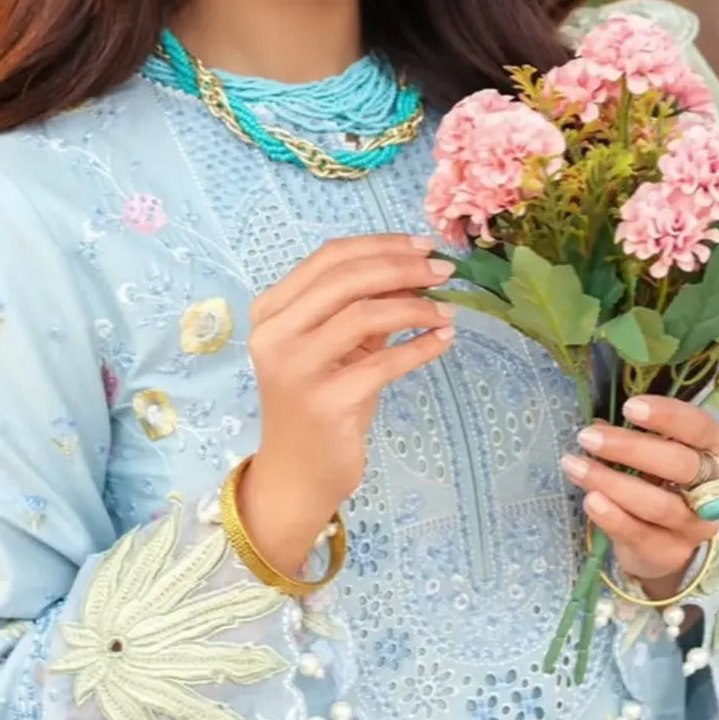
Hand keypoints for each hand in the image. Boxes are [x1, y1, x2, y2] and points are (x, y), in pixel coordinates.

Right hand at [241, 234, 456, 574]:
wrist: (297, 474)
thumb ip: (365, 306)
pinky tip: (443, 340)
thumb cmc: (319, 402)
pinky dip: (420, 346)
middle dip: (402, 268)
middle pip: (346, 279)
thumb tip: (417, 270)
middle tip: (443, 270)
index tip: (423, 246)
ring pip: (363, 315)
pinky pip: (383, 363)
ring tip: (447, 310)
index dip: (381, 245)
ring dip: (415, 307)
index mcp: (271, 311)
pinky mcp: (324, 403)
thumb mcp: (337, 346)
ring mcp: (296, 369)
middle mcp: (274, 335)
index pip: (329, 257)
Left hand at [561, 395, 718, 599]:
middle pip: (681, 465)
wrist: (660, 542)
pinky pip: (641, 534)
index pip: (701, 428)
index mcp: (712, 451)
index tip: (630, 408)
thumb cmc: (655, 482)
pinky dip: (613, 516)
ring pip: (658, 504)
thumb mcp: (649, 454)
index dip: (669, 416)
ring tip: (574, 466)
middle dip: (631, 448)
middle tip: (587, 437)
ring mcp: (695, 525)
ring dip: (611, 482)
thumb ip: (630, 438)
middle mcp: (715, 488)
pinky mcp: (671, 553)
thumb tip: (596, 425)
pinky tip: (590, 501)